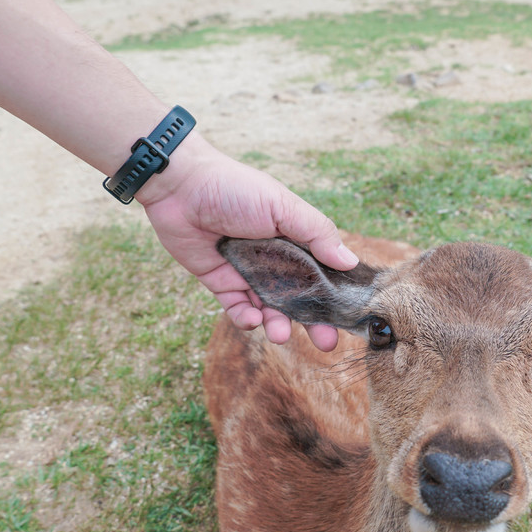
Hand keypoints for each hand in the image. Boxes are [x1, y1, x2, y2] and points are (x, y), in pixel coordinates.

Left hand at [138, 135, 357, 351]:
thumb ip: (317, 234)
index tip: (349, 319)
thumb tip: (350, 262)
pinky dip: (245, 319)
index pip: (322, 274)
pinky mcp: (221, 282)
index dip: (334, 296)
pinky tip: (252, 321)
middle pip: (299, 298)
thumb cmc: (236, 189)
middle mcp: (275, 259)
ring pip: (269, 308)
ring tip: (280, 335)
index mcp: (295, 239)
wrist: (181, 186)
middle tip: (325, 344)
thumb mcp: (283, 206)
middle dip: (313, 322)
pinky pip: (237, 308)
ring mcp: (248, 272)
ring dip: (278, 324)